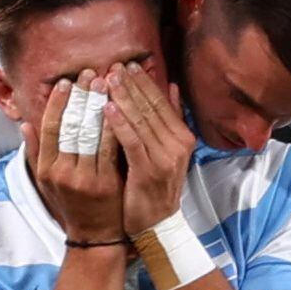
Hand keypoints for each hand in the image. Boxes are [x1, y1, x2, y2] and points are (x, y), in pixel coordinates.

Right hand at [23, 70, 122, 241]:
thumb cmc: (72, 204)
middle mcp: (62, 173)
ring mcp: (84, 179)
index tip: (66, 82)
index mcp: (47, 169)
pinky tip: (121, 108)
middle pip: (71, 126)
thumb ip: (36, 152)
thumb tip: (24, 123)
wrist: (96, 235)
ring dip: (99, 105)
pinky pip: (110, 148)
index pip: (50, 128)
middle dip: (81, 97)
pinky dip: (115, 126)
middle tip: (90, 73)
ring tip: (107, 82)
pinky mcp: (106, 183)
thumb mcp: (46, 181)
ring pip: (91, 134)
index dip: (57, 103)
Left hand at [104, 62, 194, 233]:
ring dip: (124, 97)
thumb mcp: (169, 150)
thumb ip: (171, 119)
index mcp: (183, 137)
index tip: (127, 65)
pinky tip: (107, 109)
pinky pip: (132, 141)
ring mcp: (164, 158)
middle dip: (131, 85)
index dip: (144, 82)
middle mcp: (177, 145)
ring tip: (108, 80)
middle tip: (114, 66)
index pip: (161, 102)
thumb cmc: (156, 186)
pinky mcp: (148, 170)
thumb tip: (173, 86)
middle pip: (151, 107)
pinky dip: (120, 123)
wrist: (157, 224)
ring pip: (141, 120)